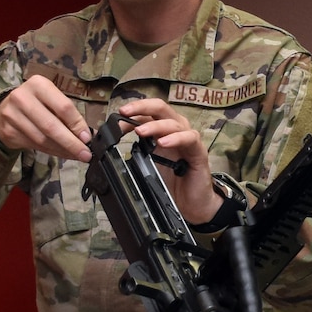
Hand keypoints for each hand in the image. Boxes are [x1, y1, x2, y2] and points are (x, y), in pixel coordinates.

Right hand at [0, 75, 91, 162]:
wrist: (5, 108)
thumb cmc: (36, 102)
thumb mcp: (51, 99)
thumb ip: (68, 114)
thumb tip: (88, 135)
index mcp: (38, 85)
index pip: (63, 107)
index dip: (77, 125)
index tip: (88, 138)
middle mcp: (22, 98)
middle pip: (51, 126)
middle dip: (71, 143)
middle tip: (85, 154)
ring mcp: (12, 115)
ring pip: (42, 139)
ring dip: (62, 150)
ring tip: (75, 155)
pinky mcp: (8, 132)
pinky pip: (34, 146)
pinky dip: (52, 152)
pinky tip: (62, 153)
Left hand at [115, 98, 219, 223]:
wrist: (190, 204)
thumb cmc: (171, 183)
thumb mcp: (147, 165)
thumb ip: (135, 151)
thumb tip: (112, 146)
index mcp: (163, 131)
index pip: (147, 113)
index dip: (132, 113)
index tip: (116, 118)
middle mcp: (176, 131)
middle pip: (161, 108)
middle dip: (141, 107)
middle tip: (125, 112)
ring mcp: (188, 140)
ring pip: (173, 122)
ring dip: (155, 125)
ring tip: (139, 131)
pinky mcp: (199, 152)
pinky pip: (190, 139)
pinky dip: (176, 138)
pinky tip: (164, 143)